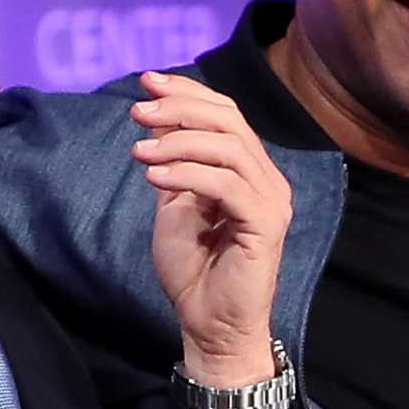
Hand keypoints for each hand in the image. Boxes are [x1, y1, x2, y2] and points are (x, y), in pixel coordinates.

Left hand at [130, 72, 291, 386]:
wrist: (210, 325)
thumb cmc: (195, 272)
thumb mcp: (176, 207)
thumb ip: (176, 166)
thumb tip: (158, 122)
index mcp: (250, 172)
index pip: (226, 115)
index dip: (187, 93)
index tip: (146, 83)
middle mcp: (267, 181)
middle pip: (230, 121)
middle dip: (180, 109)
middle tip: (138, 113)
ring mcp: (271, 202)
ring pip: (229, 148)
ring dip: (178, 142)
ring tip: (139, 151)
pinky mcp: (265, 225)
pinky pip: (227, 185)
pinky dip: (188, 174)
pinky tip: (153, 176)